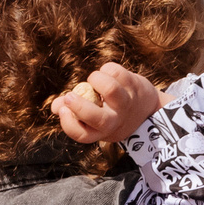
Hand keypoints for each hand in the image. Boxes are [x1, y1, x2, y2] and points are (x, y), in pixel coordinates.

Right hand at [49, 62, 163, 143]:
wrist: (147, 109)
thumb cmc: (111, 112)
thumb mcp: (93, 118)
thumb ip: (72, 112)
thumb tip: (56, 107)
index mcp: (102, 131)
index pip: (82, 135)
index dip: (68, 124)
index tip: (62, 110)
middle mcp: (115, 120)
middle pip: (101, 120)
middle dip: (81, 107)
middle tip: (69, 97)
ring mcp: (126, 103)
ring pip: (111, 89)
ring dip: (95, 80)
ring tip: (93, 80)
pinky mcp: (133, 85)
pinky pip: (115, 72)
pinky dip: (106, 69)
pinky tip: (108, 74)